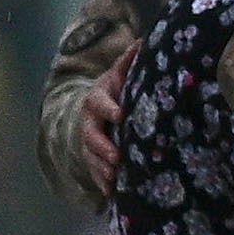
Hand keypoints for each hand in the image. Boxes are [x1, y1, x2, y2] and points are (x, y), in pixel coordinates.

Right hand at [79, 44, 133, 193]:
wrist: (96, 103)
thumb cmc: (116, 87)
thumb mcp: (120, 73)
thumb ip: (129, 61)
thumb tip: (144, 41)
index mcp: (97, 98)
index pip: (99, 103)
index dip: (108, 108)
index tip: (121, 115)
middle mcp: (90, 121)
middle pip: (91, 135)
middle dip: (102, 146)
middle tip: (117, 157)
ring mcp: (89, 140)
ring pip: (91, 156)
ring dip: (101, 168)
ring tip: (114, 178)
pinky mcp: (93, 156)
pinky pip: (94, 170)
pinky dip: (102, 181)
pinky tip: (112, 193)